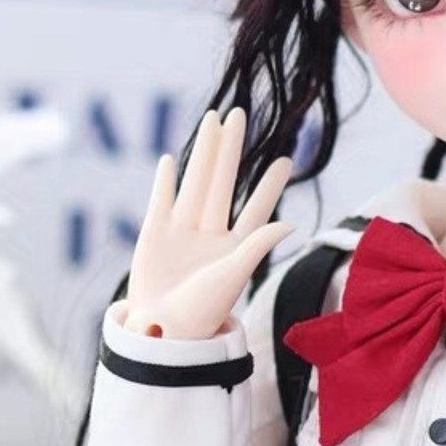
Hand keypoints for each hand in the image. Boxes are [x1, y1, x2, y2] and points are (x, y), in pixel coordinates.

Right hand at [125, 106, 294, 339]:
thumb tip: (291, 223)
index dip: (270, 184)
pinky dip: (166, 180)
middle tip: (240, 115)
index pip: (256, 207)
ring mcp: (182, 232)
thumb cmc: (202, 311)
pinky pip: (162, 200)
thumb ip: (258, 244)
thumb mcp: (235, 274)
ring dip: (204, 152)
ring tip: (213, 120)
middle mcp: (210, 235)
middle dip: (231, 149)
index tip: (287, 159)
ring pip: (196, 182)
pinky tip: (172, 159)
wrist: (160, 330)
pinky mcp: (154, 234)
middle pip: (223, 181)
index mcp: (235, 247)